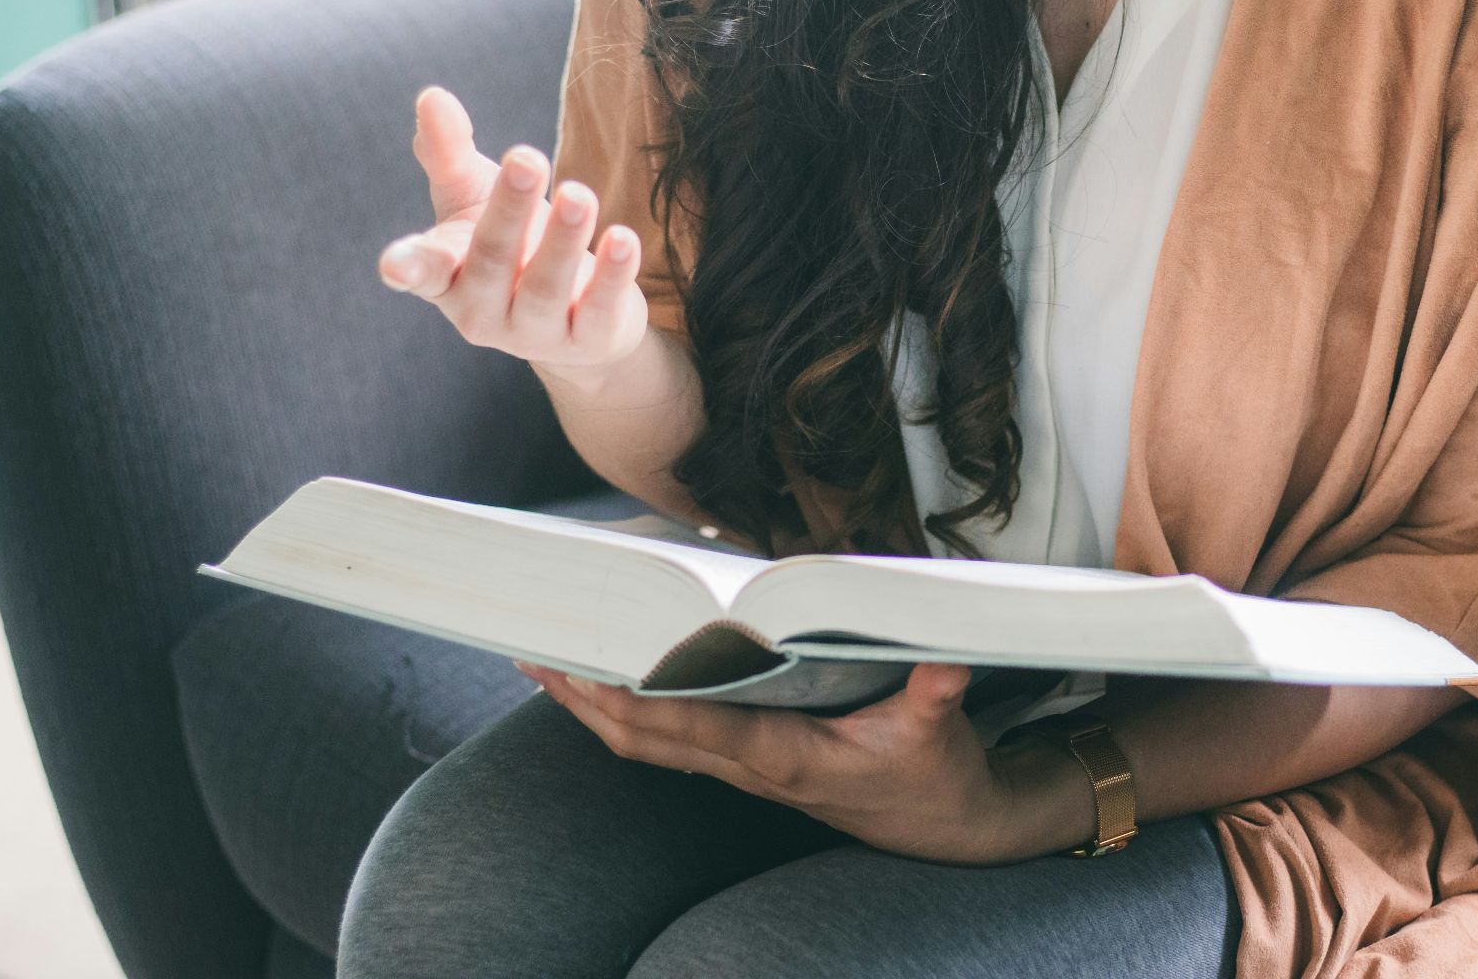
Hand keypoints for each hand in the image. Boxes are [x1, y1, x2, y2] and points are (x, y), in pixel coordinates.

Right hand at [378, 86, 649, 385]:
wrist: (573, 313)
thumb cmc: (510, 243)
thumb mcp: (473, 196)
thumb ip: (448, 152)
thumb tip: (432, 97)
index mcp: (446, 276)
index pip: (425, 270)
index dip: (409, 267)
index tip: (396, 264)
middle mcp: (483, 311)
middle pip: (493, 259)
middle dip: (510, 210)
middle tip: (527, 158)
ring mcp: (534, 333)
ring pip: (546, 288)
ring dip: (563, 239)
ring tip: (579, 193)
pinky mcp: (587, 341)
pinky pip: (598, 310)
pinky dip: (612, 275)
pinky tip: (623, 238)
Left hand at [514, 661, 1093, 864]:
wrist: (943, 827)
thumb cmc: (934, 777)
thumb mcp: (939, 733)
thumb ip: (936, 695)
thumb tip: (944, 663)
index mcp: (785, 756)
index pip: (695, 727)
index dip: (636, 701)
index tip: (588, 668)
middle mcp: (751, 767)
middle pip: (645, 737)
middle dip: (585, 699)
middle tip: (533, 650)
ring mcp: (743, 770)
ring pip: (647, 743)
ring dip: (591, 707)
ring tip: (543, 662)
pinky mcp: (747, 764)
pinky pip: (668, 740)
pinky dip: (625, 712)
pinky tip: (604, 683)